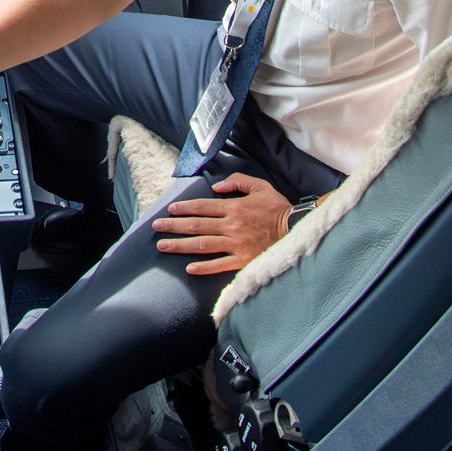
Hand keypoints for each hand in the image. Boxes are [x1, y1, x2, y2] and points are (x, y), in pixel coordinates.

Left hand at [151, 173, 290, 276]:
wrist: (296, 229)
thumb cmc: (277, 207)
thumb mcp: (259, 186)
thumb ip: (237, 183)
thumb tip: (216, 188)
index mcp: (233, 208)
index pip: (202, 207)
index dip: (184, 208)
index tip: (169, 210)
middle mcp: (231, 226)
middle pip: (196, 225)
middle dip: (174, 226)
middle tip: (156, 227)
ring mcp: (235, 244)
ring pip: (202, 245)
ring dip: (180, 245)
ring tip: (163, 245)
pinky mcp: (242, 260)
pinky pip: (219, 265)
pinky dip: (204, 266)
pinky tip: (189, 267)